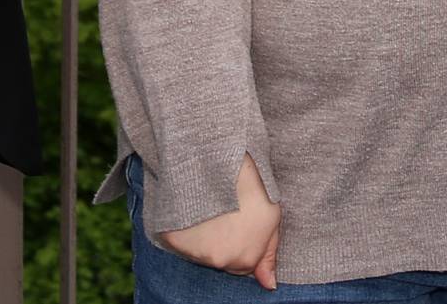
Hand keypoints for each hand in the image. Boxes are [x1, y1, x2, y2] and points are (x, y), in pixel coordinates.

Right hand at [159, 154, 280, 287]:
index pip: (244, 265)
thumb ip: (269, 255)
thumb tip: (269, 286)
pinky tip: (194, 210)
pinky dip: (186, 230)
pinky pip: (180, 242)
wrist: (220, 160)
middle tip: (227, 213)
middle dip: (226, 242)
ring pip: (202, 252)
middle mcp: (220, 262)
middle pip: (222, 260)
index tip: (243, 220)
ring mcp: (195, 251)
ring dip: (206, 236)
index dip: (245, 242)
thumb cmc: (250, 185)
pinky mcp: (173, 239)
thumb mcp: (272, 216)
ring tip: (211, 208)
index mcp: (245, 259)